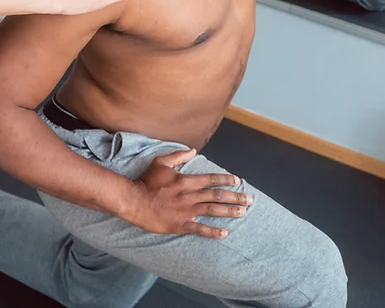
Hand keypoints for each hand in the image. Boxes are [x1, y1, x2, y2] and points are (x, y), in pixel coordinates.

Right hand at [129, 149, 252, 237]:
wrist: (134, 201)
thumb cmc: (147, 181)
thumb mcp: (161, 162)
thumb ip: (178, 156)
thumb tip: (193, 151)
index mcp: (186, 180)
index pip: (211, 179)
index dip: (226, 179)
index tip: (238, 180)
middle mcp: (189, 196)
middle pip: (217, 196)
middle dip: (235, 197)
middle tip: (250, 200)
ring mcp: (186, 212)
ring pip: (212, 211)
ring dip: (229, 212)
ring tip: (243, 213)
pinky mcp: (180, 225)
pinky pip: (199, 229)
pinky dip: (213, 232)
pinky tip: (225, 233)